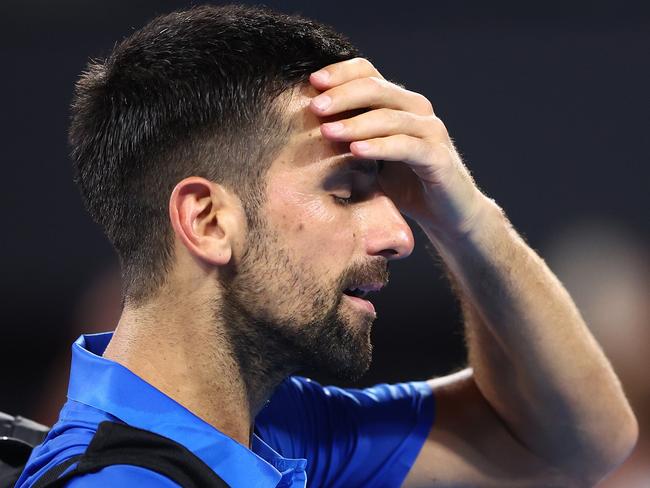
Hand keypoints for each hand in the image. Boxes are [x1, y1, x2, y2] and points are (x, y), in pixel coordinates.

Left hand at [309, 58, 489, 237]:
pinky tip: (355, 151)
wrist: (446, 214)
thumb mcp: (369, 157)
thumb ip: (348, 137)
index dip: (340, 73)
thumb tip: (302, 125)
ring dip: (355, 123)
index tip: (311, 83)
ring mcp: (431, 131)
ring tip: (327, 131)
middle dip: (342, 95)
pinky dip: (379, 147)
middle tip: (314, 106)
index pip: (368, 73)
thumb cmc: (403, 184)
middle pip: (376, 88)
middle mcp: (417, 109)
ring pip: (389, 117)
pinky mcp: (439, 158)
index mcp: (399, 102)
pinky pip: (406, 147)